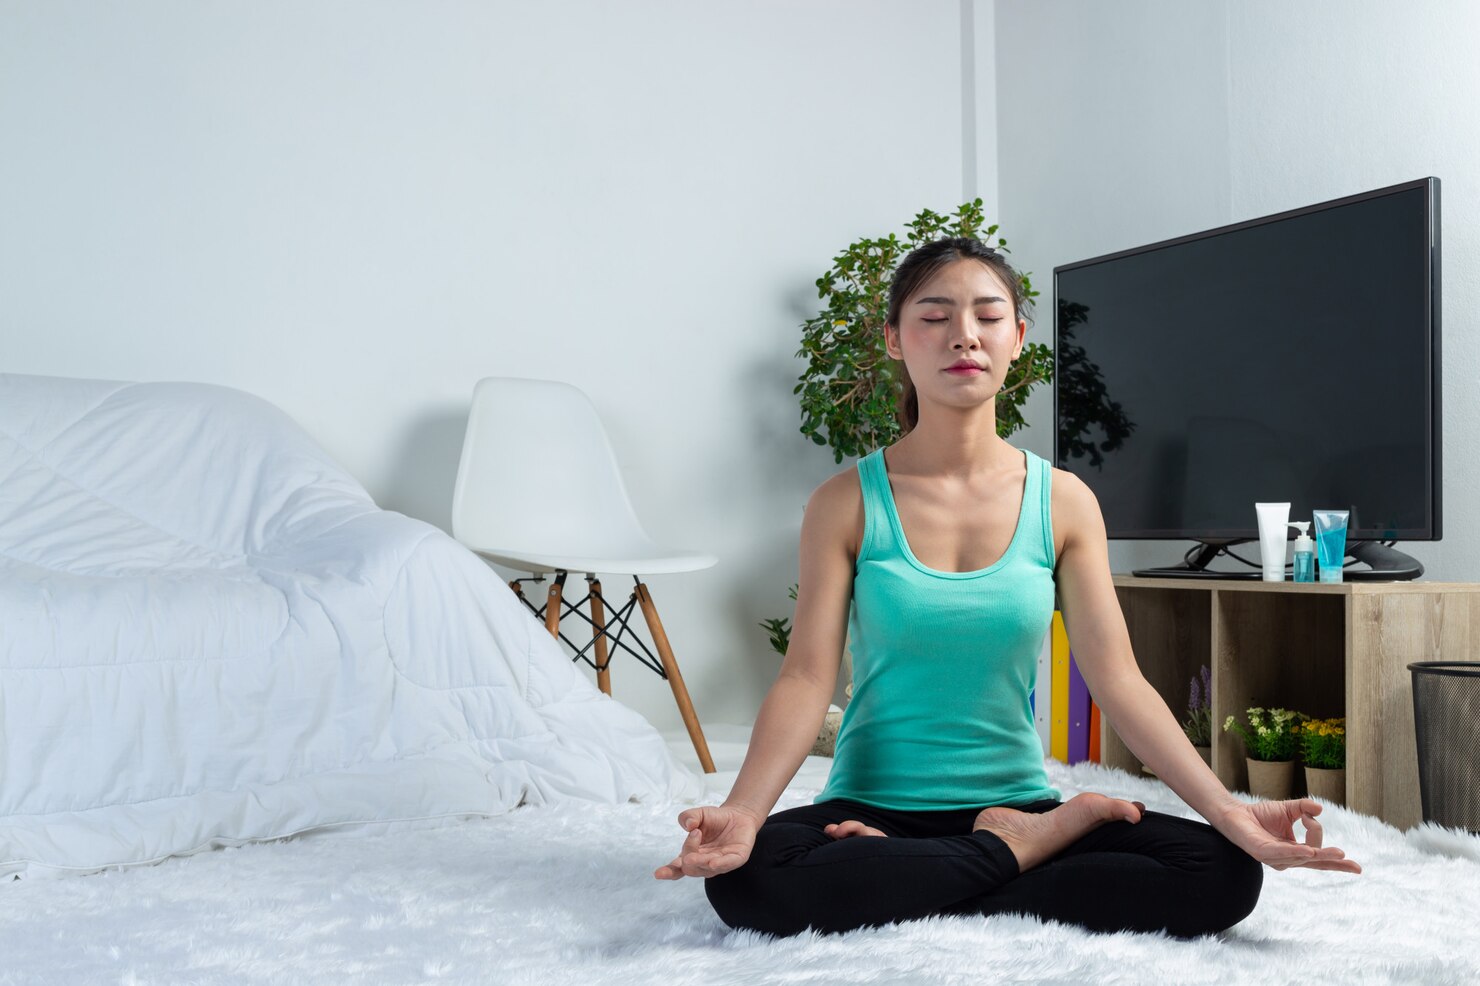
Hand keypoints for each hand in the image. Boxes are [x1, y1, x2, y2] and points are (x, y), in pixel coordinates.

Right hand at [653, 804, 761, 879]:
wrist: (738, 815)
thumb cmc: (715, 819)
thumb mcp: (699, 814)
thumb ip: (688, 816)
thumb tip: (687, 826)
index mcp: (692, 855)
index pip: (677, 868)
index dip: (668, 872)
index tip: (658, 874)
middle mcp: (704, 863)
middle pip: (690, 868)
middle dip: (689, 855)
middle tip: (694, 833)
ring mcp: (720, 864)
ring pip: (706, 869)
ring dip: (700, 860)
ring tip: (695, 847)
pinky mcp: (736, 859)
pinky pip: (728, 865)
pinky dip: (720, 864)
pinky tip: (713, 863)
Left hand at [1215, 798, 1361, 872]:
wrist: (1234, 813)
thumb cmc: (1261, 814)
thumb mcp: (1289, 809)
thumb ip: (1305, 808)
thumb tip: (1320, 809)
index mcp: (1295, 852)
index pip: (1319, 858)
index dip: (1335, 859)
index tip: (1331, 838)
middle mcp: (1287, 859)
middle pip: (1314, 862)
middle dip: (1333, 862)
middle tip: (1353, 864)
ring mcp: (1274, 858)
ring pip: (1300, 857)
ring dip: (1318, 852)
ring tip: (1337, 853)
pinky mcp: (1261, 852)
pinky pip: (1280, 854)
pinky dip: (1294, 852)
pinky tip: (1308, 851)